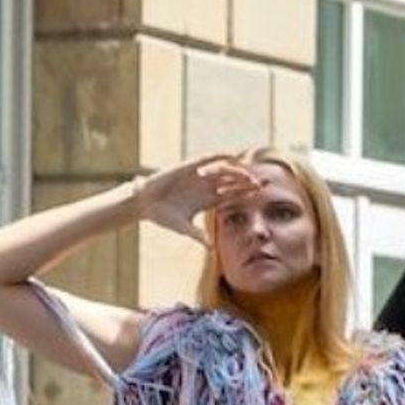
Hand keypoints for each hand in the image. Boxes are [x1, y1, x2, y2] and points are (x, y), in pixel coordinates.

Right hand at [133, 154, 262, 245]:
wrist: (145, 203)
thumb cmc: (162, 216)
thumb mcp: (183, 227)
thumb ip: (197, 235)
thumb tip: (210, 249)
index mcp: (208, 200)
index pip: (232, 195)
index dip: (245, 193)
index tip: (258, 194)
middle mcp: (207, 186)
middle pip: (232, 182)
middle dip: (246, 182)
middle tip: (260, 184)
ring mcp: (200, 176)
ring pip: (224, 171)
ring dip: (237, 172)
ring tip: (247, 175)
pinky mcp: (190, 167)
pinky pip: (209, 159)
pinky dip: (220, 156)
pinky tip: (232, 156)